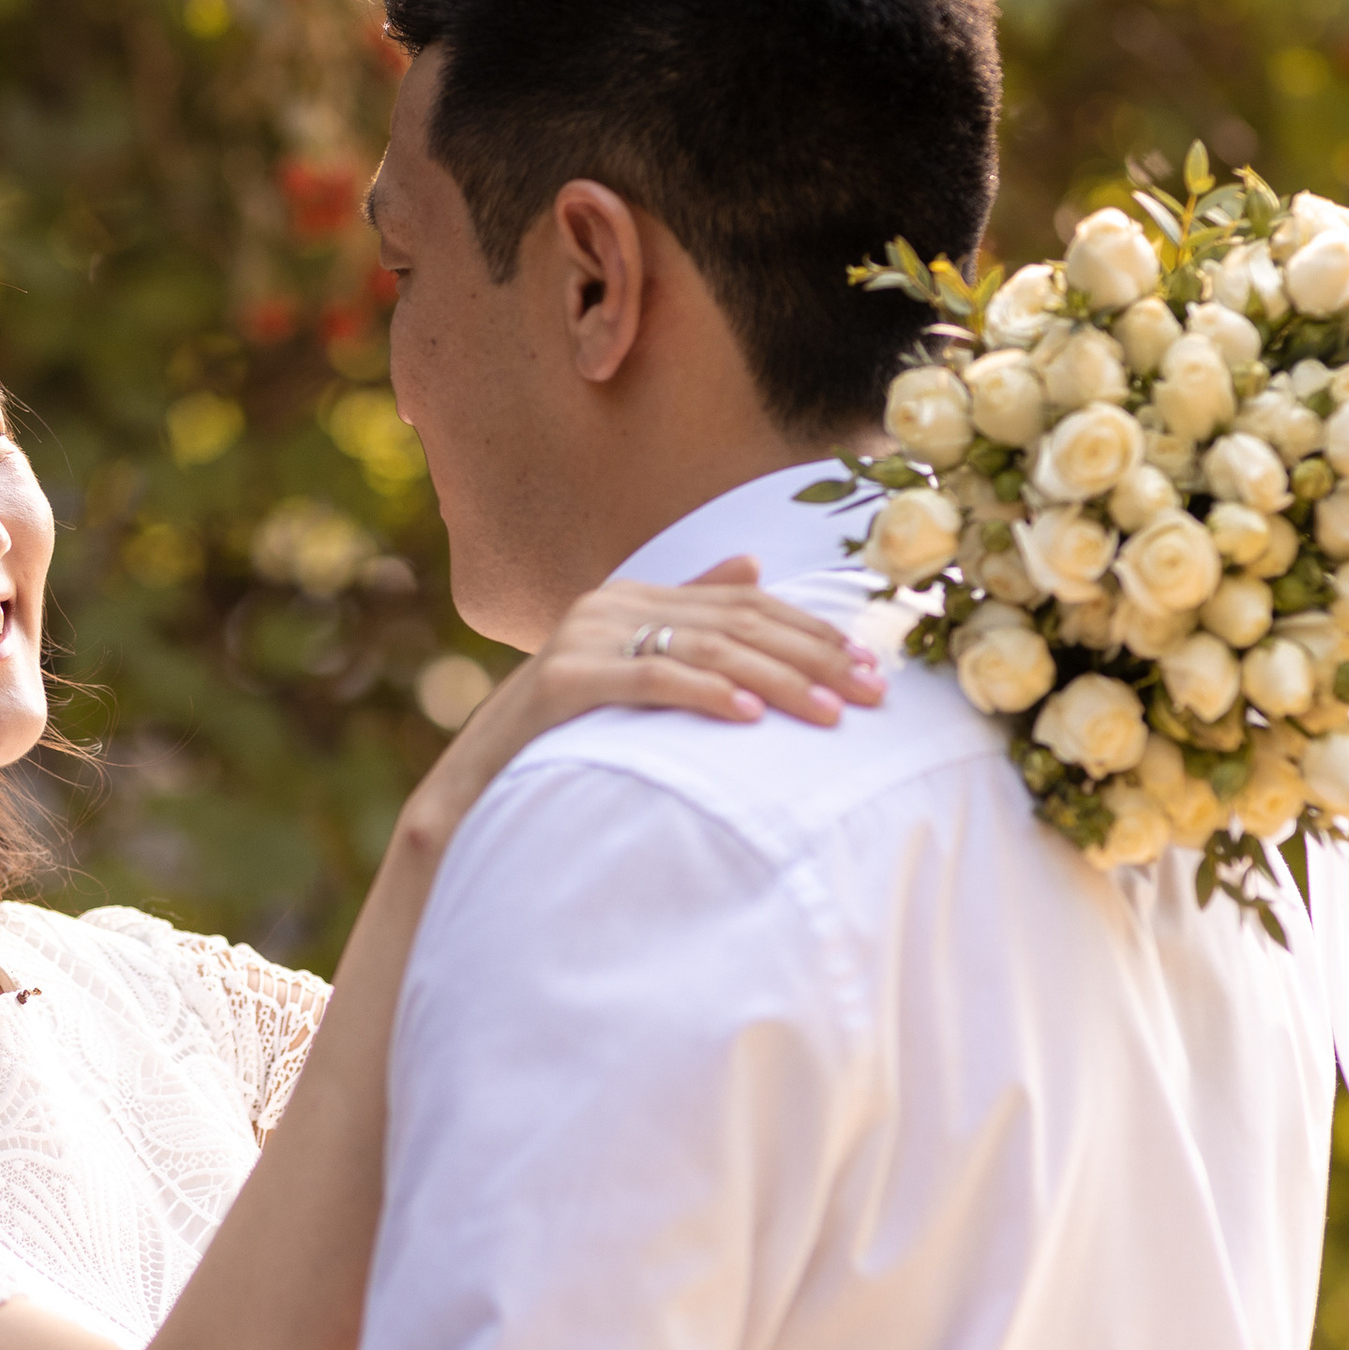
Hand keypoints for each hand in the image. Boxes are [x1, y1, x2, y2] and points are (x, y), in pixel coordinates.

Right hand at [410, 557, 882, 841]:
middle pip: (736, 622)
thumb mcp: (629, 668)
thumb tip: (752, 566)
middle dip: (813, 657)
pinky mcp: (563, 680)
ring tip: (830, 712)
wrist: (476, 783)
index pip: (746, 603)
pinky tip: (751, 715)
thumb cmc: (563, 736)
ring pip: (706, 649)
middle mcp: (609, 603)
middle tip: (872, 692)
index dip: (814, 631)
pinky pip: (650, 679)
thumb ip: (685, 616)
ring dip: (779, 681)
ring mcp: (583, 638)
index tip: (872, 666)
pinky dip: (706, 693)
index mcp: (633, 594)